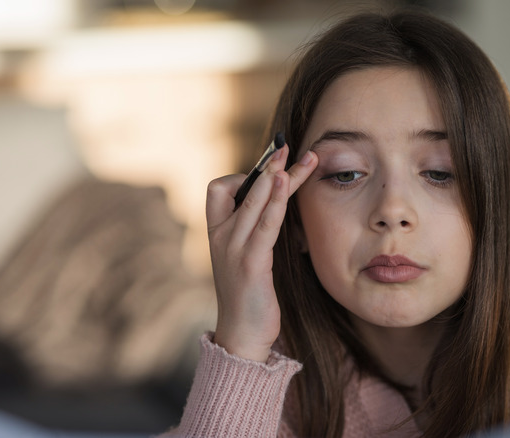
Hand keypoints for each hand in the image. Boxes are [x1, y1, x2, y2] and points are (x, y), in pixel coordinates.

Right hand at [206, 146, 316, 361]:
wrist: (242, 335)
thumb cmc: (249, 296)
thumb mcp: (247, 257)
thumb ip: (255, 231)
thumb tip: (275, 204)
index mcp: (217, 233)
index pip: (219, 189)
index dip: (243, 177)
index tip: (270, 174)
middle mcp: (221, 237)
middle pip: (242, 188)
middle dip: (266, 165)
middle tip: (285, 146)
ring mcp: (233, 249)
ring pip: (254, 201)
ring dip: (275, 176)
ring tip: (292, 156)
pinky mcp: (251, 264)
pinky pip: (264, 224)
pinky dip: (276, 200)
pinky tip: (286, 182)